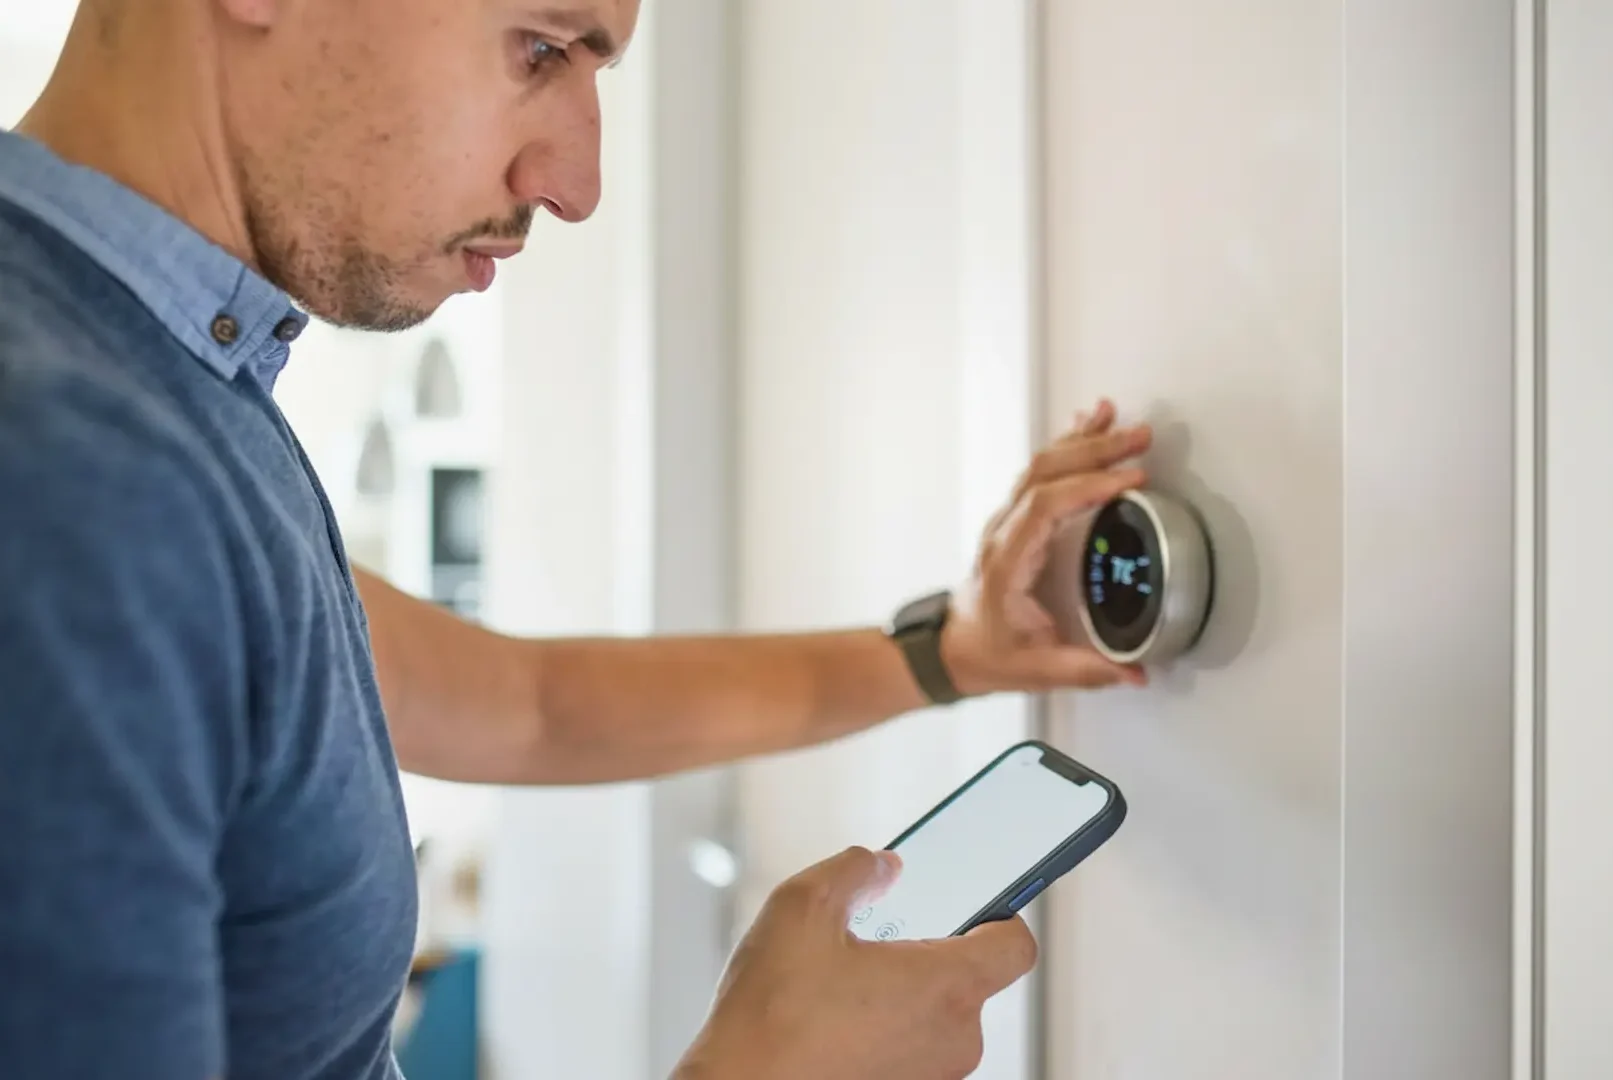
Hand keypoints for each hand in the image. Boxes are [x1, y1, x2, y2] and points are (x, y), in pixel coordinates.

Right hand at [673, 846, 1036, 1079]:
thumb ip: (855, 869)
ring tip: (841, 984)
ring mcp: (932, 1078)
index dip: (997, 914)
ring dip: (902, 995)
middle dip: (926, 952)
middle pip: (969, 980)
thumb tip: (883, 867)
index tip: (968, 902)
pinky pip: (912, 1051)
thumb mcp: (802, 906)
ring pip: (936, 1018)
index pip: (1016, 945)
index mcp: (947, 987)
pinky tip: (834, 1020)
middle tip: (874, 938)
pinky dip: (886, 1030)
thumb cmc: (770, 1016)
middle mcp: (954, 1041)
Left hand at [941, 398, 1151, 694]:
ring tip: (1116, 417)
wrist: (951, 651)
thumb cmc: (986, 655)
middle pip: (1043, 473)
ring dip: (1081, 440)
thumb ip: (1087, 671)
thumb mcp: (1037, 670)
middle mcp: (1003, 533)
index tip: (1128, 482)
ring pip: (1040, 465)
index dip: (1086, 487)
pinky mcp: (1017, 521)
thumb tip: (1134, 671)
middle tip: (1138, 439)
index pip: (1043, 507)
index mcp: (1006, 562)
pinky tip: (1088, 428)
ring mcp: (1007, 522)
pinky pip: (1041, 472)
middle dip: (1094, 451)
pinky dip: (1068, 446)